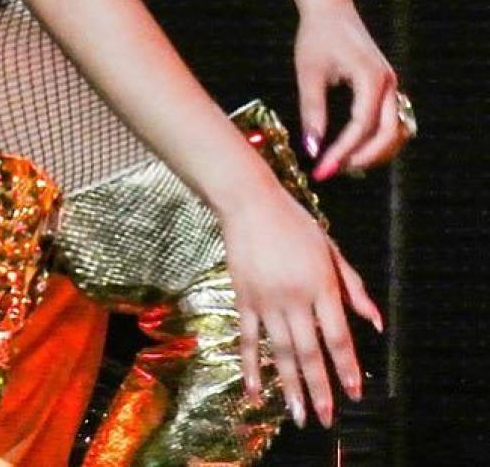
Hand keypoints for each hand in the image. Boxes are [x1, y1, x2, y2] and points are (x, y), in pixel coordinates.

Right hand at [223, 181, 381, 429]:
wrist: (249, 202)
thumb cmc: (294, 223)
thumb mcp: (331, 250)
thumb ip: (353, 287)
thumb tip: (376, 323)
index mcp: (320, 285)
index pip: (337, 335)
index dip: (347, 367)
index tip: (355, 393)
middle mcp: (294, 297)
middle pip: (309, 350)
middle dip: (320, 387)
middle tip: (326, 418)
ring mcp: (266, 299)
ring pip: (280, 351)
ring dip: (290, 386)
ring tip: (298, 415)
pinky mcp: (244, 297)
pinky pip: (248, 337)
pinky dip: (251, 366)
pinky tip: (255, 391)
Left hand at [292, 0, 407, 181]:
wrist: (330, 8)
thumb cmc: (316, 35)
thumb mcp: (309, 72)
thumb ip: (312, 110)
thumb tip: (311, 147)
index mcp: (371, 78)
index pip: (361, 126)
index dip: (342, 152)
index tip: (322, 169)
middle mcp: (389, 84)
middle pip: (389, 135)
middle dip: (362, 157)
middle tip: (332, 170)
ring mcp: (391, 85)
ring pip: (395, 131)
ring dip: (373, 151)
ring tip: (341, 163)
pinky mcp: (385, 87)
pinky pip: (390, 121)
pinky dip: (375, 139)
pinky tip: (350, 148)